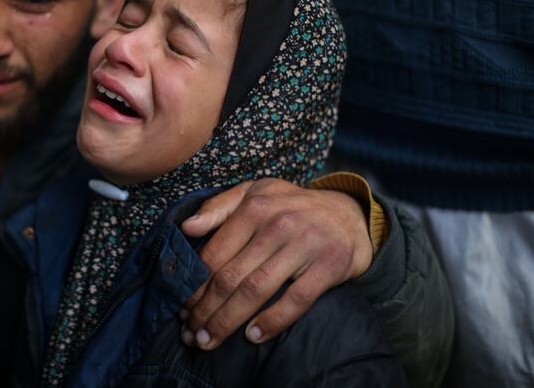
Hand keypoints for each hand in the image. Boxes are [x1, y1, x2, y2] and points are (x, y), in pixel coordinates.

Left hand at [179, 178, 371, 349]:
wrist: (350, 214)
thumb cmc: (291, 207)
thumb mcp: (255, 193)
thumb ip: (218, 207)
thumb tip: (186, 228)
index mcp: (254, 207)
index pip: (214, 254)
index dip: (194, 286)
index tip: (182, 309)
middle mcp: (278, 224)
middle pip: (230, 277)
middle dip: (205, 310)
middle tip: (190, 333)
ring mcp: (305, 244)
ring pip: (256, 290)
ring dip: (228, 321)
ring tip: (209, 340)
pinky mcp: (330, 265)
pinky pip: (296, 300)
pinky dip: (272, 321)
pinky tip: (252, 336)